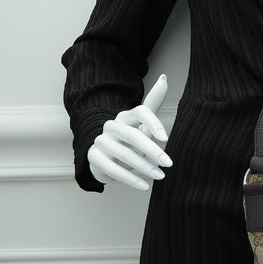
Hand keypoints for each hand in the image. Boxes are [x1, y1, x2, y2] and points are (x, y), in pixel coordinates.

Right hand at [88, 74, 172, 191]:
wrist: (104, 157)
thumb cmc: (129, 139)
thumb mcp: (142, 123)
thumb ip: (153, 102)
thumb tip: (164, 78)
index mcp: (126, 116)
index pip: (140, 111)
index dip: (153, 123)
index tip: (166, 138)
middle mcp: (112, 125)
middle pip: (133, 135)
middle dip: (152, 150)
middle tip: (169, 163)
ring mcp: (101, 141)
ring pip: (124, 154)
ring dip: (144, 167)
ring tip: (160, 177)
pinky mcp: (93, 157)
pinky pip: (112, 169)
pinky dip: (129, 178)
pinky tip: (144, 185)